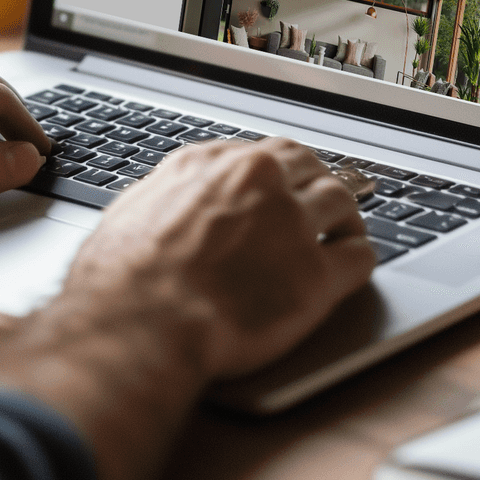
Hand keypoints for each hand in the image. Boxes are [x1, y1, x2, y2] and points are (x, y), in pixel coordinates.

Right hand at [0, 137, 373, 479]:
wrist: (138, 325)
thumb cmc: (119, 283)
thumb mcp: (129, 214)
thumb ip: (163, 198)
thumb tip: (166, 202)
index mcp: (211, 164)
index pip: (262, 153)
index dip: (276, 173)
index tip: (280, 187)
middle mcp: (258, 181)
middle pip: (308, 164)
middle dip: (314, 181)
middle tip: (319, 201)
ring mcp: (292, 223)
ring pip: (341, 199)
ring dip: (344, 215)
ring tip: (344, 231)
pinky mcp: (316, 275)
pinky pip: (359, 255)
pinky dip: (360, 257)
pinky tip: (355, 266)